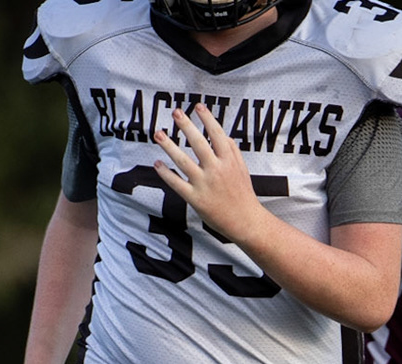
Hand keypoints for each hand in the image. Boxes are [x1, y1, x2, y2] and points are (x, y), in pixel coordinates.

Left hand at [153, 105, 264, 244]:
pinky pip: (176, 183)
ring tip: (158, 133)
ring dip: (169, 146)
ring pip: (183, 161)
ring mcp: (204, 184)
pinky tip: (157, 163)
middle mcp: (216, 169)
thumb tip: (223, 135)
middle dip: (185, 126)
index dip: (207, 119)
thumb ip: (232, 151)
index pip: (217, 134)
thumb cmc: (242, 193)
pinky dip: (165, 173)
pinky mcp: (194, 198)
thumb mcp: (241, 168)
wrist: (244, 220)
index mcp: (229, 160)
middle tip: (175, 112)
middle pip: (198, 143)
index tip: (197, 106)